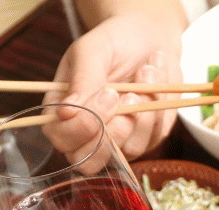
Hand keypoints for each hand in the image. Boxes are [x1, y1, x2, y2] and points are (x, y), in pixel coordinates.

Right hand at [43, 14, 182, 160]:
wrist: (151, 40)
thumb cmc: (115, 43)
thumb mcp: (93, 51)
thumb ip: (82, 79)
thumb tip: (66, 113)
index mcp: (63, 108)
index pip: (60, 137)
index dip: (83, 126)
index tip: (109, 94)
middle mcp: (87, 130)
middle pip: (89, 161)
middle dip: (114, 131)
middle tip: (129, 95)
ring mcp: (118, 138)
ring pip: (128, 149)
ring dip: (143, 112)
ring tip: (145, 72)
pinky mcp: (146, 138)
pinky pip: (153, 138)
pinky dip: (158, 109)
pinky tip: (155, 83)